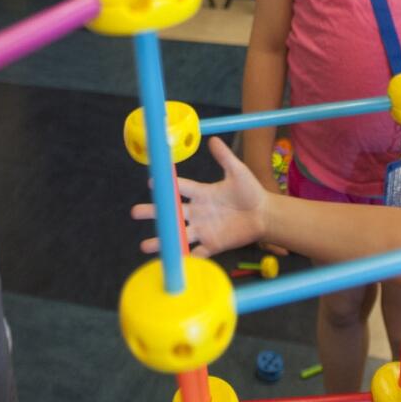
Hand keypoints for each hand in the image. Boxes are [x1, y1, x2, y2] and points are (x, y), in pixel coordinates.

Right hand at [130, 137, 268, 257]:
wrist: (265, 215)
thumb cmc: (251, 191)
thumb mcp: (237, 172)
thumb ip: (224, 157)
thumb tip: (212, 139)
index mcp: (201, 194)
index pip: (179, 189)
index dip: (166, 186)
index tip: (152, 183)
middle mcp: (197, 212)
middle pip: (172, 213)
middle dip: (153, 213)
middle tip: (135, 212)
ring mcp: (203, 229)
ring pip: (179, 236)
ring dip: (163, 241)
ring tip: (146, 246)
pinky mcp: (212, 244)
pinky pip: (197, 253)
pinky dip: (186, 258)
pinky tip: (174, 262)